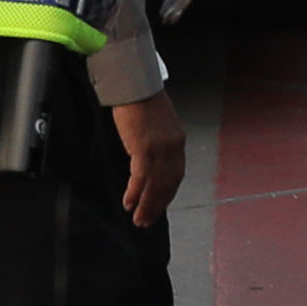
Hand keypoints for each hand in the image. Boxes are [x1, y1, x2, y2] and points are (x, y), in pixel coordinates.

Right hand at [112, 96, 187, 227]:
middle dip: (158, 205)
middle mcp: (172, 148)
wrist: (135, 84)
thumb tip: (147, 158)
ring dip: (147, 206)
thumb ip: (157, 142)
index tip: (160, 204)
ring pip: (155, 186)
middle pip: (167, 184)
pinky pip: (141, 179)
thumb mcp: (157, 124)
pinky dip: (135, 193)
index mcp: (177, 141)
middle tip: (148, 221)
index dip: (167, 192)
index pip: (176, 174)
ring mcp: (160, 150)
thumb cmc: (141, 100)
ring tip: (139, 221)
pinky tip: (129, 204)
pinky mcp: (144, 149)